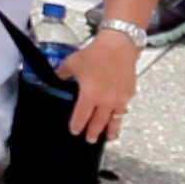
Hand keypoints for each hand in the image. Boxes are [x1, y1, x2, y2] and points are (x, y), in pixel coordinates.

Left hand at [65, 23, 136, 142]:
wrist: (119, 44)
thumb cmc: (98, 52)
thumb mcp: (72, 63)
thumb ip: (62, 74)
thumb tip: (55, 77)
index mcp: (90, 95)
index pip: (81, 117)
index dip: (77, 126)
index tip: (75, 131)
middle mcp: (106, 100)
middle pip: (99, 123)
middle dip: (93, 133)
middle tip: (90, 139)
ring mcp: (120, 98)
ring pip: (115, 120)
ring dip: (111, 129)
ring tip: (108, 136)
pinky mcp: (129, 93)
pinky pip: (124, 108)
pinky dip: (120, 114)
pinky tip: (118, 115)